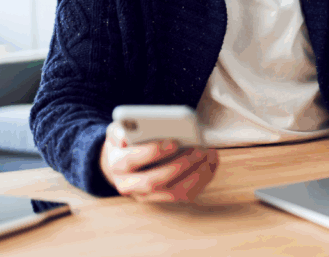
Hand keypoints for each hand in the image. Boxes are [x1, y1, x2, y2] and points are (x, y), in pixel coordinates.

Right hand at [99, 121, 218, 202]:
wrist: (122, 165)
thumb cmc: (126, 143)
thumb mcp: (118, 131)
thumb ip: (121, 129)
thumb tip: (130, 132)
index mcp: (116, 165)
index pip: (130, 161)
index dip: (151, 152)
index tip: (173, 142)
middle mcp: (129, 185)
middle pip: (153, 182)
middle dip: (179, 165)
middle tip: (198, 149)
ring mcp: (147, 196)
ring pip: (173, 193)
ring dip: (195, 175)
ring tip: (209, 154)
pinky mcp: (164, 198)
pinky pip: (185, 195)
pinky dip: (202, 179)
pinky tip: (211, 161)